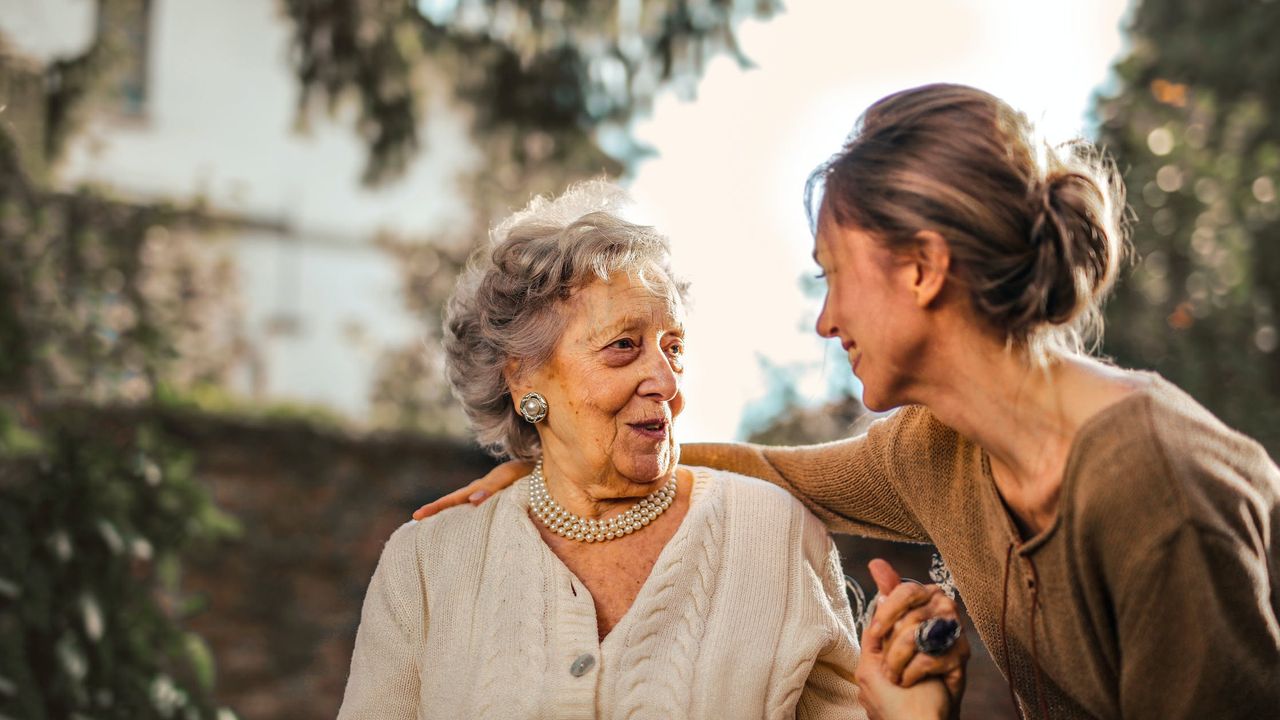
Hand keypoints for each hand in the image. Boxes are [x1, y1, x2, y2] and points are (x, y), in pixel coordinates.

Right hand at [411, 460, 531, 519]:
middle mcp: (484, 491)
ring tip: (434, 530)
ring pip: (467, 507)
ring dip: (452, 516)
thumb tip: (471, 502)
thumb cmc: (530, 470)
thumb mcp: (510, 476)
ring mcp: (491, 495)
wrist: (548, 467)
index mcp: (483, 486)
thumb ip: (491, 488)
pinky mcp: (502, 501)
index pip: (454, 498)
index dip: (436, 507)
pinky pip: (482, 511)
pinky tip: (467, 530)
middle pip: (456, 503)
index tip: (416, 516)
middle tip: (415, 523)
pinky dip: (471, 518)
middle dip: (437, 512)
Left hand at [858, 559, 967, 718]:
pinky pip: (930, 654)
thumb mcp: (877, 644)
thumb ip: (882, 608)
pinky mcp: (961, 655)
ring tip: (898, 677)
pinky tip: (914, 682)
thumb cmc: (895, 687)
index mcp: (918, 606)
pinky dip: (913, 674)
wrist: (915, 719)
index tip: (876, 634)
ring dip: (899, 662)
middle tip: (888, 667)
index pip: (906, 590)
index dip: (888, 612)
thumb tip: (877, 564)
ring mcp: (953, 633)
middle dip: (891, 647)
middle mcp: (939, 614)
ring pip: (918, 634)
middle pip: (911, 613)